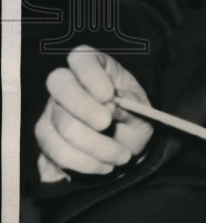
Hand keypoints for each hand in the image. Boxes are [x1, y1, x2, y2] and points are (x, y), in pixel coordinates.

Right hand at [35, 44, 153, 182]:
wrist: (126, 147)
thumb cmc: (135, 118)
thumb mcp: (142, 110)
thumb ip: (128, 105)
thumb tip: (110, 107)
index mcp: (96, 68)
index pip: (81, 57)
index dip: (91, 74)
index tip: (108, 95)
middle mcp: (68, 84)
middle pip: (59, 83)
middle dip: (83, 107)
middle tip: (106, 124)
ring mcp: (53, 110)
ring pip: (62, 124)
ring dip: (94, 145)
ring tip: (121, 155)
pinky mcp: (47, 138)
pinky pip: (56, 150)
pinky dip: (84, 162)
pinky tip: (104, 165)